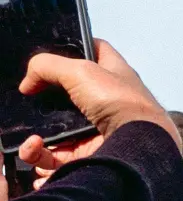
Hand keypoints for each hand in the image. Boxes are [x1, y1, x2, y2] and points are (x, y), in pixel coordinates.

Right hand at [17, 42, 170, 174]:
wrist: (137, 143)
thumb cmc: (119, 101)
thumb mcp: (81, 70)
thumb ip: (48, 66)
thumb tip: (27, 82)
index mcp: (114, 73)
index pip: (96, 51)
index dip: (76, 46)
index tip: (53, 50)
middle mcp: (107, 99)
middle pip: (68, 92)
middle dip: (45, 95)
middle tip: (28, 94)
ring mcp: (95, 127)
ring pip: (55, 126)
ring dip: (37, 129)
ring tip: (29, 128)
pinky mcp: (85, 152)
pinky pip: (53, 154)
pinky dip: (39, 152)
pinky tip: (34, 146)